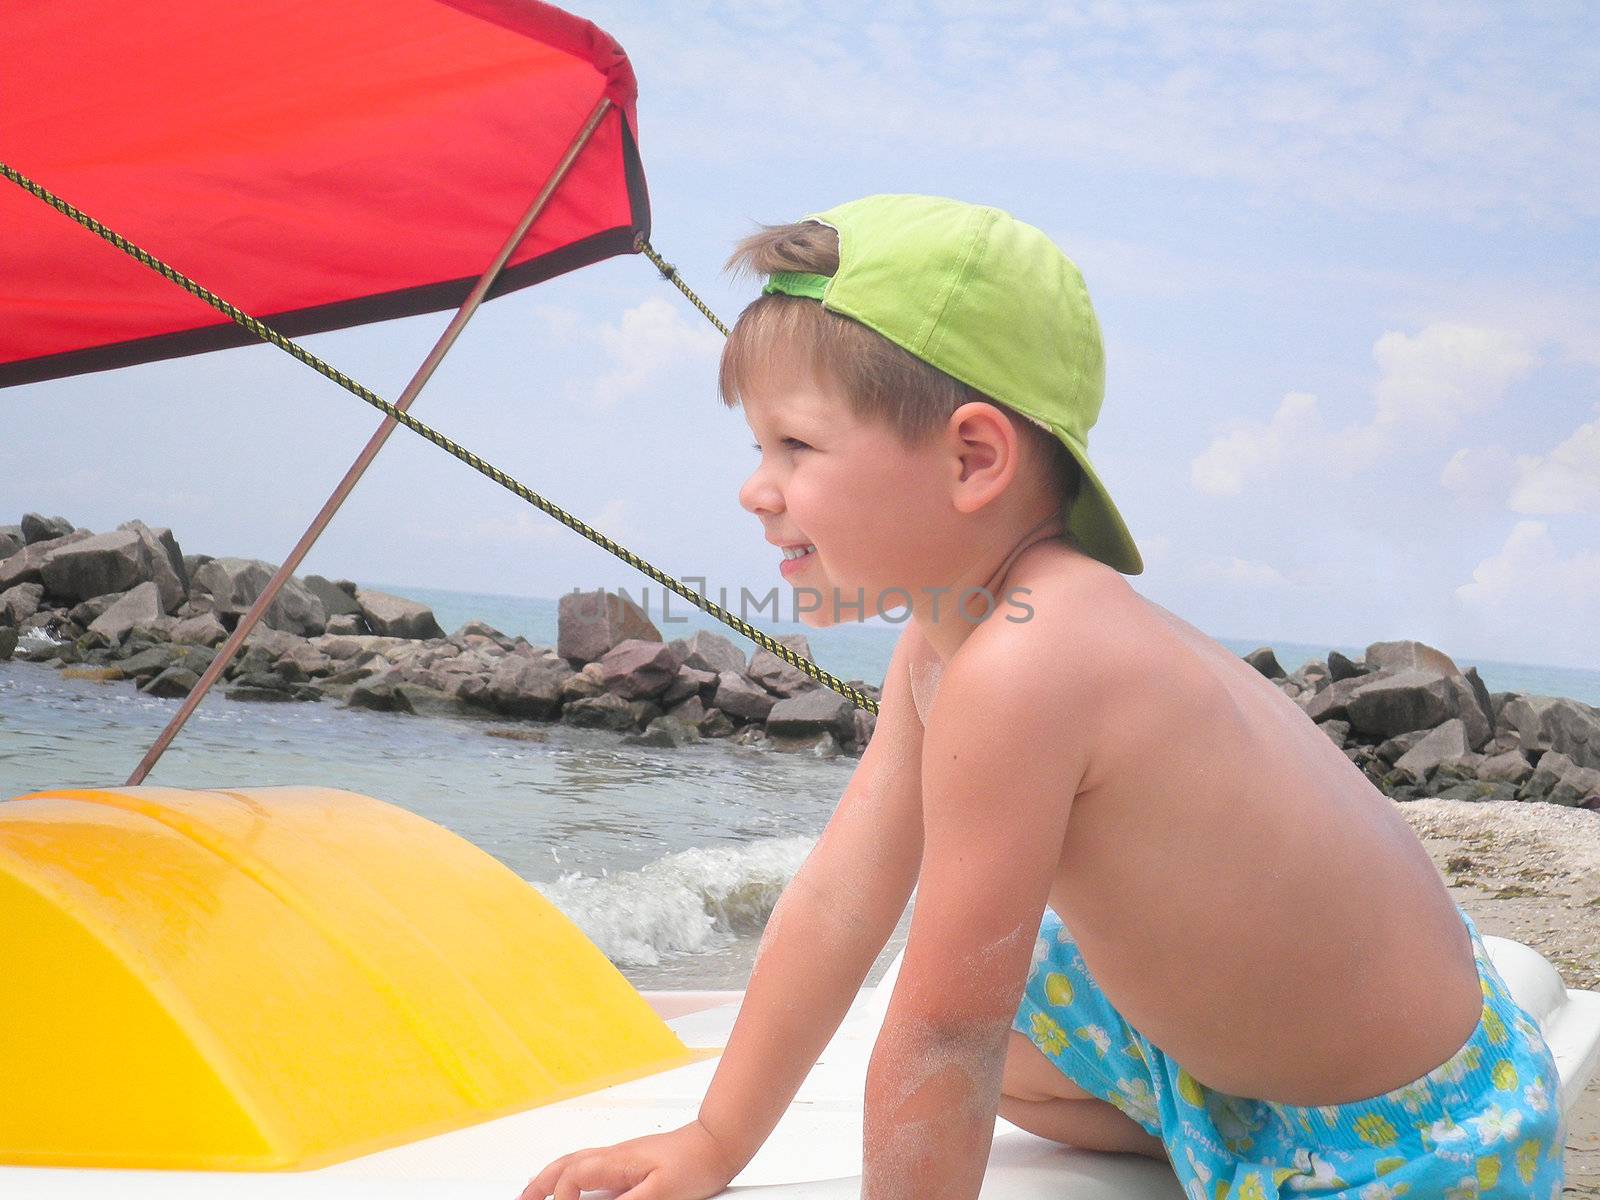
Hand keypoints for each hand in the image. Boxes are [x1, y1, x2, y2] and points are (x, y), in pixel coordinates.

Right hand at [519, 1118, 740, 1199]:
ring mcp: (619, 1160)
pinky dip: (572, 1180)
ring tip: (535, 1196)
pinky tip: (576, 1193)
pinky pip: (590, 1171)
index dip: (561, 1199)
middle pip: (563, 1167)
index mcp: (614, 1161)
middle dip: (537, 1186)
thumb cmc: (695, 1162)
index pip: (571, 1179)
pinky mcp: (629, 1166)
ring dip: (550, 1180)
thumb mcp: (661, 1192)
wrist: (718, 1142)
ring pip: (574, 1166)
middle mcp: (612, 1157)